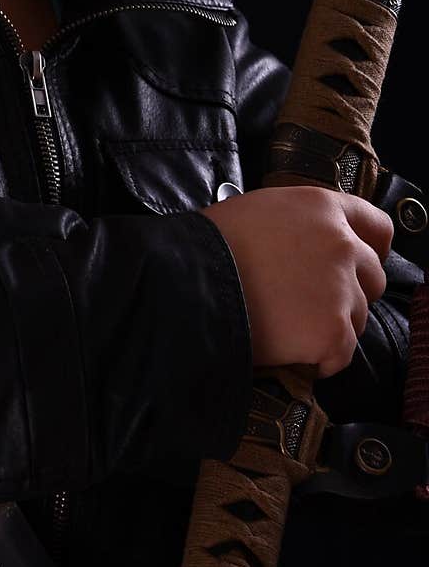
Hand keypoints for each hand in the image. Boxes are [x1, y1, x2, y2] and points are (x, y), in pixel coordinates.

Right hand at [200, 185, 392, 377]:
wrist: (190, 284)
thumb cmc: (211, 245)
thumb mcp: (259, 210)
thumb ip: (299, 224)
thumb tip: (307, 245)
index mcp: (322, 207)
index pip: (376, 226)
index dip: (373, 248)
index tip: (364, 263)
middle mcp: (342, 244)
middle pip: (373, 277)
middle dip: (349, 293)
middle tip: (311, 303)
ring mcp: (341, 289)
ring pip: (358, 318)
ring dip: (331, 326)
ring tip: (288, 327)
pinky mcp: (333, 331)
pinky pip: (339, 355)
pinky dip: (317, 359)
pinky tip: (287, 350)